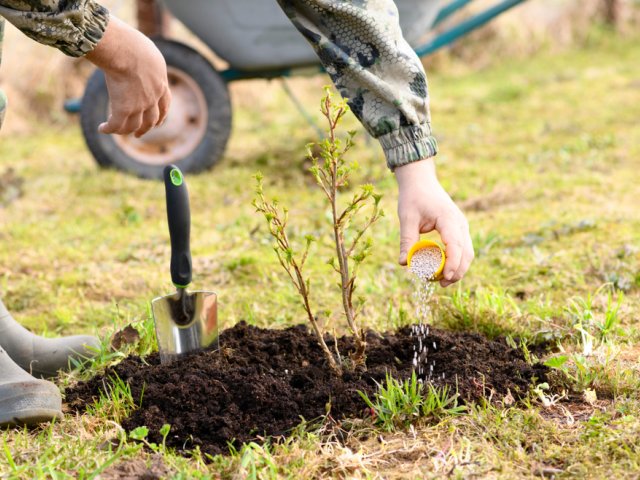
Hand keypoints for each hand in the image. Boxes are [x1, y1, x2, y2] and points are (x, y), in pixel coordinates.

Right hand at [85, 16, 170, 137]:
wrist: (125, 50)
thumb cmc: (132, 44)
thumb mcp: (146, 51)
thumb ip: (145, 59)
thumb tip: (136, 54)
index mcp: (161, 83)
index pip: (165, 104)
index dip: (161, 115)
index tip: (158, 122)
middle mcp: (153, 98)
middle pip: (152, 120)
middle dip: (145, 128)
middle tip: (138, 134)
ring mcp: (139, 106)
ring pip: (134, 126)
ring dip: (125, 131)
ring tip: (115, 130)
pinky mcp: (123, 110)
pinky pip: (116, 125)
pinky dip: (109, 129)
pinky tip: (102, 128)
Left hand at [395, 158, 473, 286]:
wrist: (421, 181)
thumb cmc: (413, 197)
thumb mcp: (407, 218)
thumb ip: (406, 240)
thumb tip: (403, 263)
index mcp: (448, 219)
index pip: (455, 245)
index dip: (452, 264)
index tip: (445, 278)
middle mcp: (460, 223)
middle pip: (466, 253)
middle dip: (457, 271)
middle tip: (441, 285)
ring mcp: (461, 227)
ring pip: (467, 253)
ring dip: (458, 268)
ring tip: (442, 282)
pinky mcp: (458, 230)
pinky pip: (462, 249)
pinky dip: (456, 261)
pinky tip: (443, 271)